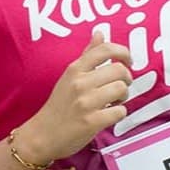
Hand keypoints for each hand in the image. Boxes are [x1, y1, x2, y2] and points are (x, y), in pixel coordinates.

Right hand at [20, 29, 132, 160]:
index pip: (105, 50)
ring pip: (122, 89)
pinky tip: (109, 115)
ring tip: (113, 102)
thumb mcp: (68, 77)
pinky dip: (119, 114)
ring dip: (123, 97)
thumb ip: (87, 56)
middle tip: (120, 88)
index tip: (128, 61)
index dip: (123, 52)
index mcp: (74, 69)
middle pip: (120, 70)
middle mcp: (80, 83)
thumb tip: (99, 33)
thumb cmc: (58, 106)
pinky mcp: (92, 122)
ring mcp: (86, 102)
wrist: (41, 136)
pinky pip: (120, 111)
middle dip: (126, 79)